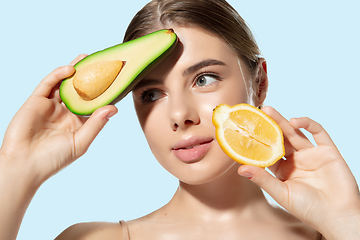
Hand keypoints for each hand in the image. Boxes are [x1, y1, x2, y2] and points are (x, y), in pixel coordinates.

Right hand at [0, 55, 117, 186]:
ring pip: (64, 83)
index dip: (102, 92)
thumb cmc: (53, 159)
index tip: (114, 80)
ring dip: (74, 70)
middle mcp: (65, 112)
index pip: (92, 103)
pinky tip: (70, 69)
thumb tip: (113, 108)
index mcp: (77, 122)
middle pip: (79, 90)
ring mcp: (50, 106)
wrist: (24, 165)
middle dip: (89, 76)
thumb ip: (96, 124)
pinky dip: (58, 75)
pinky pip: (48, 84)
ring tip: (87, 58)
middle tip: (100, 62)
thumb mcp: (81, 142)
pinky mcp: (36, 101)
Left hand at [238, 106, 359, 237]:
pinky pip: (318, 133)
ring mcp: (312, 155)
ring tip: (269, 111)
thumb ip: (262, 179)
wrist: (338, 216)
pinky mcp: (327, 151)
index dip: (257, 143)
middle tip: (257, 113)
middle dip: (269, 126)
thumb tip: (240, 168)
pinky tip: (295, 121)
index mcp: (283, 171)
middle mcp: (296, 161)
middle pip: (280, 139)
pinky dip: (307, 124)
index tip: (245, 132)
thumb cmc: (308, 209)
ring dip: (283, 121)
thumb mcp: (281, 193)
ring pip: (295, 133)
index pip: (268, 152)